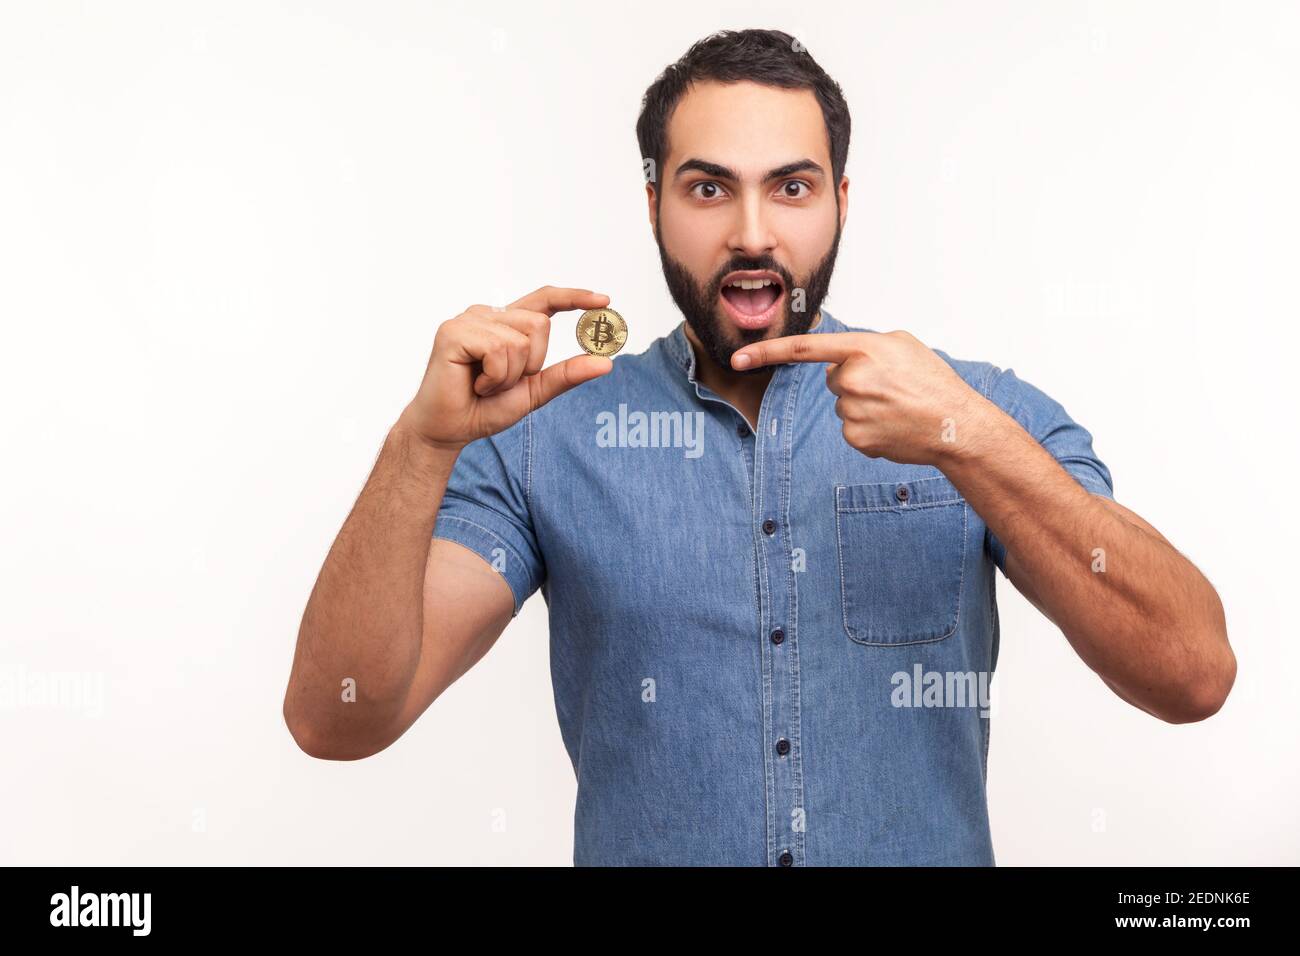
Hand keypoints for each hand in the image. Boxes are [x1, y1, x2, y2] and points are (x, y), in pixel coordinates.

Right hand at [399, 286, 613, 450]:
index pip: (544, 301)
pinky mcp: (453, 332)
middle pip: (539, 324)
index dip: (573, 297)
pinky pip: (499, 349)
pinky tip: (475, 384)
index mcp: (505, 324)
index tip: (604, 301)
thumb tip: (606, 363)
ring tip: (485, 385)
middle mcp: (487, 315)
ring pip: (521, 340)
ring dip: (510, 375)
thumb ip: (566, 375)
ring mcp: (468, 320)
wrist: (449, 431)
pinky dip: (495, 377)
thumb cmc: (483, 409)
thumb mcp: (534, 392)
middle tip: (502, 383)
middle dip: (531, 363)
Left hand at [731, 330, 984, 465]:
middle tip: (890, 388)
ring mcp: (851, 411)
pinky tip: (892, 426)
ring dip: (864, 405)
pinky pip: (850, 428)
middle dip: (855, 382)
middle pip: (833, 380)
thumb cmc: (933, 382)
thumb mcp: (902, 344)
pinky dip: (868, 427)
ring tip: (896, 407)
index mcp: (862, 349)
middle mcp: (851, 379)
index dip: (767, 353)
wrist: (955, 424)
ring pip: (843, 405)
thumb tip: (838, 362)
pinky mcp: (855, 438)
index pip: (804, 349)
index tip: (738, 358)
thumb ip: (864, 345)